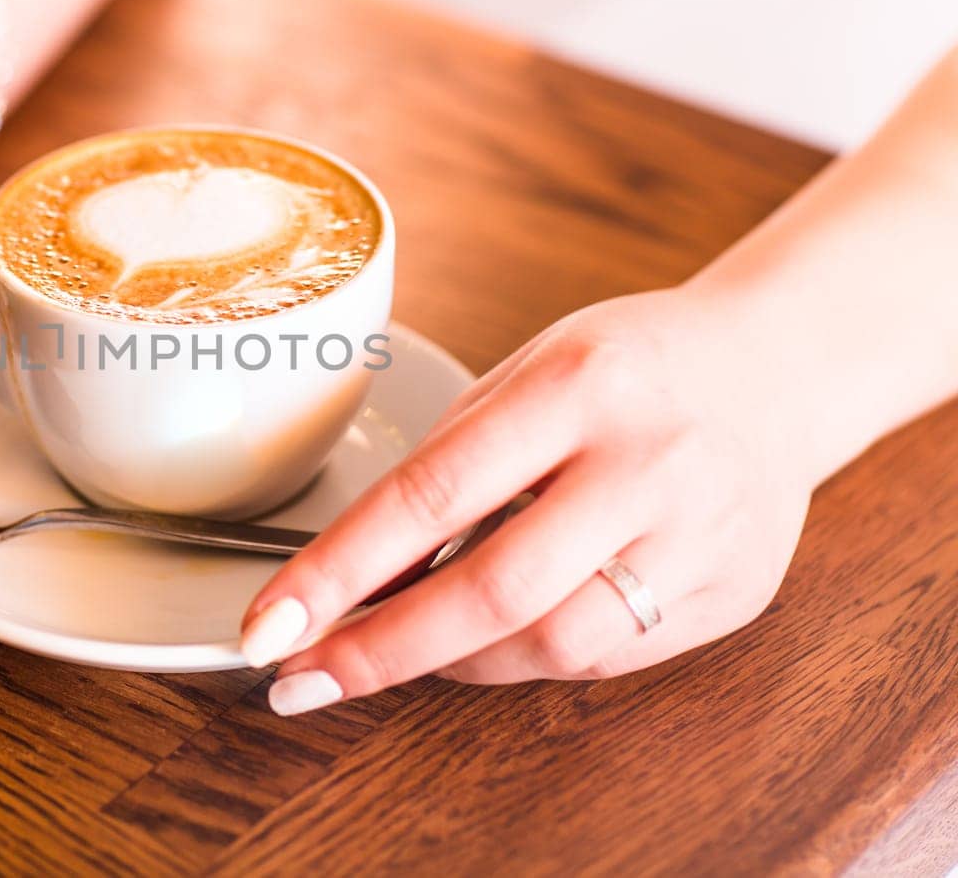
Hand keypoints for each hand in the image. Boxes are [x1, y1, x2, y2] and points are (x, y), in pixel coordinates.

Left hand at [238, 288, 817, 712]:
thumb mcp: (526, 372)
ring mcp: (700, 536)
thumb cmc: (627, 366)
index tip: (268, 626)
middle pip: (494, 592)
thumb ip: (449, 466)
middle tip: (301, 679)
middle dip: (381, 650)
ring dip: (452, 663)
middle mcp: (646, 463)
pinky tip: (492, 638)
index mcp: (576, 386)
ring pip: (553, 646)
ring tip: (399, 649)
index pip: (431, 495)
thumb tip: (355, 578)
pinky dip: (529, 658)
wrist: (777, 368)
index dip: (336, 572)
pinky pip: (607, 659)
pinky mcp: (733, 595)